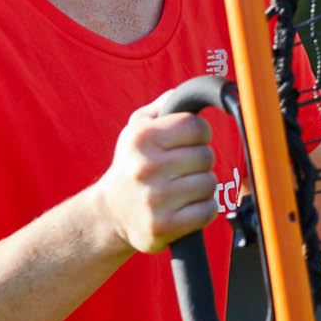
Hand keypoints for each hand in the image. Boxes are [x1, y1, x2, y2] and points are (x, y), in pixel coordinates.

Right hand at [98, 103, 219, 253]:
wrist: (110, 212)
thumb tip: (192, 94)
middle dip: (200, 162)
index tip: (190, 143)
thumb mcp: (137, 128)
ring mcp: (154, 199)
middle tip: (182, 169)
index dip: (200, 134)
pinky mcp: (163, 226)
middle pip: (206, 156)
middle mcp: (145, 167)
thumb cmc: (132, 164)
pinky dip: (203, 209)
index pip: (196, 127)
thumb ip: (165, 106)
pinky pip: (207, 210)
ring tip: (182, 188)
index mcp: (141, 138)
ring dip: (202, 186)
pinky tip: (185, 207)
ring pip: (209, 183)